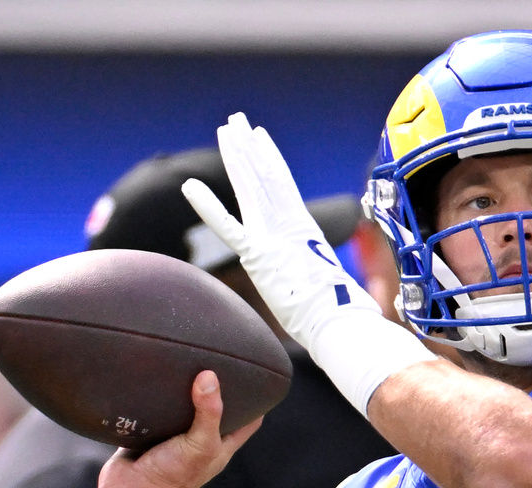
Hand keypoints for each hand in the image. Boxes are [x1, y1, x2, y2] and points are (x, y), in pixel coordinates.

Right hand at [84, 371, 260, 487]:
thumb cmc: (172, 477)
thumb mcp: (200, 443)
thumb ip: (208, 412)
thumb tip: (209, 377)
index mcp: (220, 446)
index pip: (248, 422)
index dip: (257, 403)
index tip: (259, 378)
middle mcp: (199, 442)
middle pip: (216, 412)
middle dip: (219, 390)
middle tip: (219, 362)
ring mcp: (174, 438)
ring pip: (184, 410)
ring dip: (185, 391)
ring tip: (187, 363)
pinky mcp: (149, 435)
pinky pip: (156, 412)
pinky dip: (157, 397)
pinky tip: (156, 377)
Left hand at [184, 113, 435, 416]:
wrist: (341, 322)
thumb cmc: (342, 315)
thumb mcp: (331, 289)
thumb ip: (323, 279)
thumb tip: (338, 290)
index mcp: (305, 232)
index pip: (283, 186)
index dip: (269, 160)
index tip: (258, 138)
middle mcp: (290, 226)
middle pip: (266, 178)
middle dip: (249, 148)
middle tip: (236, 121)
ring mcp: (275, 237)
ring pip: (251, 188)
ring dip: (236, 157)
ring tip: (226, 129)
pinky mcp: (259, 256)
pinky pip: (228, 228)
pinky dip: (208, 207)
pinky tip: (188, 187)